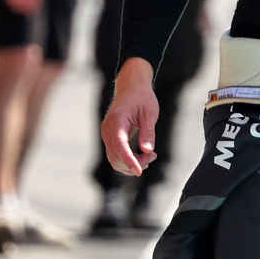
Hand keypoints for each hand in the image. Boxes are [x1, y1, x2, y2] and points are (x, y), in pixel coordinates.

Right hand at [101, 58, 159, 175]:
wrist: (131, 86)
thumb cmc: (142, 97)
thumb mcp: (150, 112)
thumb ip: (148, 131)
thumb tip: (147, 150)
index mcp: (117, 121)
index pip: (120, 147)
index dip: (129, 160)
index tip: (139, 171)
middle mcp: (107, 129)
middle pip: (116, 157)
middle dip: (135, 163)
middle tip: (153, 156)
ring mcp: (106, 134)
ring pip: (114, 159)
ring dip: (131, 163)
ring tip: (150, 157)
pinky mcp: (109, 137)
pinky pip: (115, 154)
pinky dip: (127, 159)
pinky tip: (142, 157)